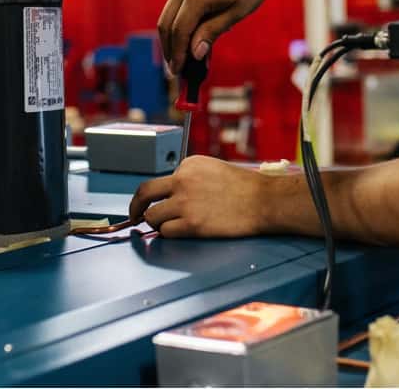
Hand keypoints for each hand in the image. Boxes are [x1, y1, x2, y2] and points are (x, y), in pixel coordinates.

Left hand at [128, 156, 269, 237]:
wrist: (264, 201)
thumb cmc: (245, 188)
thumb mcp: (213, 169)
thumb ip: (191, 178)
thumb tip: (173, 193)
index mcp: (188, 164)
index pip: (163, 179)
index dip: (163, 193)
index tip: (161, 201)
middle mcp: (182, 180)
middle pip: (145, 193)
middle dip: (135, 206)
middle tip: (134, 214)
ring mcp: (185, 203)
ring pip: (152, 216)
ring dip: (156, 223)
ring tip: (166, 226)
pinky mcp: (191, 224)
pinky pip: (166, 231)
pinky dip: (169, 234)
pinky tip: (179, 232)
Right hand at [157, 0, 281, 74]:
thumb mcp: (237, 11)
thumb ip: (213, 31)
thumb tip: (194, 53)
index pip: (180, 32)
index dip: (178, 55)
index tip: (178, 73)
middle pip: (167, 25)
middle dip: (170, 50)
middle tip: (177, 70)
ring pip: (168, 15)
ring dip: (172, 38)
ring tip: (183, 57)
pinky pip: (176, 5)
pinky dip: (179, 23)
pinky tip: (191, 36)